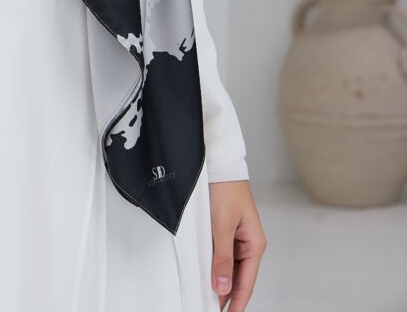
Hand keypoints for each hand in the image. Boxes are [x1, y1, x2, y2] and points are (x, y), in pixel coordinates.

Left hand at [208, 179, 266, 309]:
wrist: (219, 162)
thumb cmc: (226, 187)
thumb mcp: (221, 225)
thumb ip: (222, 257)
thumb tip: (222, 287)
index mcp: (254, 244)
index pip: (246, 283)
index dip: (237, 303)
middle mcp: (248, 243)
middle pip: (238, 278)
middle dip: (226, 295)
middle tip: (211, 308)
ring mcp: (237, 237)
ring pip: (229, 267)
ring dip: (219, 280)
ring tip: (207, 296)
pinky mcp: (225, 230)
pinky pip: (221, 254)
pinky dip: (214, 265)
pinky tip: (206, 273)